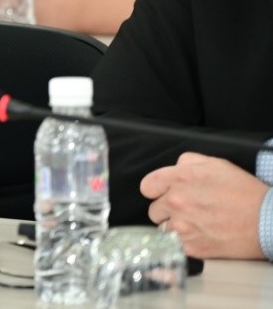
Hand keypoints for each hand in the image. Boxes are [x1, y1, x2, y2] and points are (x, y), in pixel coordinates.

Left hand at [141, 152, 267, 259]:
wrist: (267, 221)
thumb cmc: (245, 192)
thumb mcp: (216, 164)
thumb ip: (188, 162)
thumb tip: (174, 167)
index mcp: (179, 179)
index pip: (147, 186)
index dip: (156, 190)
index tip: (164, 194)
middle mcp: (176, 201)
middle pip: (155, 210)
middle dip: (168, 210)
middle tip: (188, 210)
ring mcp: (183, 226)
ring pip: (164, 229)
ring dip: (176, 227)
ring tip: (197, 224)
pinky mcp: (191, 247)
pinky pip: (176, 245)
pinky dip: (185, 242)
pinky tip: (201, 236)